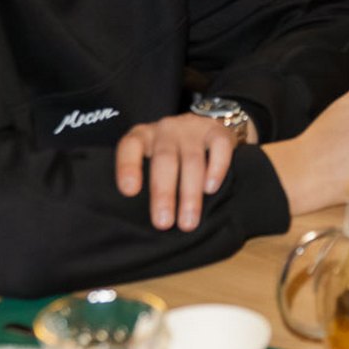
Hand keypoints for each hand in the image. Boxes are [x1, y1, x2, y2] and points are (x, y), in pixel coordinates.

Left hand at [116, 114, 236, 231]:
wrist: (208, 125)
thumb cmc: (173, 153)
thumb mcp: (152, 159)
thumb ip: (147, 180)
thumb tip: (142, 221)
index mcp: (144, 136)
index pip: (131, 146)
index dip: (128, 167)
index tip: (129, 191)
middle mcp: (167, 129)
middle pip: (164, 159)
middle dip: (164, 193)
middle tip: (163, 223)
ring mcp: (194, 128)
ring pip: (192, 160)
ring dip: (190, 193)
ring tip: (188, 221)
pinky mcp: (219, 131)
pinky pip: (219, 147)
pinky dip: (216, 168)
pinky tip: (210, 189)